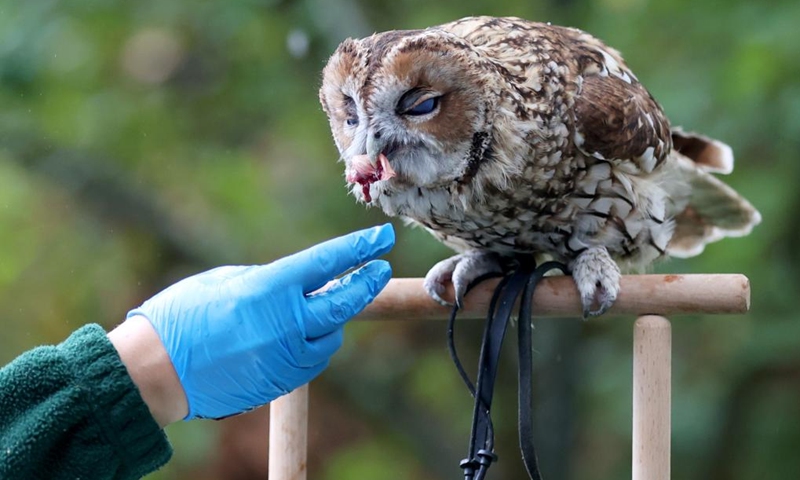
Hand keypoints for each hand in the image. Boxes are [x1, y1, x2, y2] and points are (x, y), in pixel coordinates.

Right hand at [126, 224, 393, 419]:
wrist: (156, 371)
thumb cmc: (182, 317)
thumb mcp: (226, 280)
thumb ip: (269, 280)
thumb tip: (300, 283)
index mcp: (268, 288)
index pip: (327, 262)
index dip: (359, 247)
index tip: (382, 238)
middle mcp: (284, 323)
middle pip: (344, 302)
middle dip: (367, 282)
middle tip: (381, 269)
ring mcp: (285, 356)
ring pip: (331, 335)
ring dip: (334, 319)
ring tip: (325, 305)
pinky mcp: (281, 380)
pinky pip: (313, 359)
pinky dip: (316, 344)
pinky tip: (304, 334)